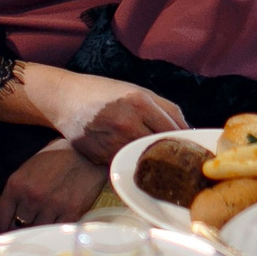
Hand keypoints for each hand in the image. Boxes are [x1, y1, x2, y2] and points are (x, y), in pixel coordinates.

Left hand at [0, 141, 110, 230]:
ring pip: (35, 232)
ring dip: (36, 228)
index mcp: (16, 186)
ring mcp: (52, 206)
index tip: (4, 227)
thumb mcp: (24, 173)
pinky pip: (54, 231)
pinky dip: (52, 229)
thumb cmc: (52, 160)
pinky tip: (54, 220)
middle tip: (23, 223)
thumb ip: (3, 198)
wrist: (86, 153)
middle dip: (17, 228)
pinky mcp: (71, 213)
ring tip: (41, 218)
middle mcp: (33, 197)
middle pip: (16, 230)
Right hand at [27, 67, 185, 164]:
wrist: (65, 98)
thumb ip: (167, 109)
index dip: (184, 142)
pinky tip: (127, 155)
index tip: (191, 151)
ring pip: (142, 160)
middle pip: (160, 149)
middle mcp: (127, 122)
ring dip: (149, 161)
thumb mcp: (138, 91)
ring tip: (150, 157)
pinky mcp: (100, 156)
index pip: (173, 130)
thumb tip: (190, 132)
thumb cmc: (105, 92)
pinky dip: (129, 162)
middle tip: (176, 160)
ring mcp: (112, 141)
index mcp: (140, 102)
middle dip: (169, 155)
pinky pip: (124, 164)